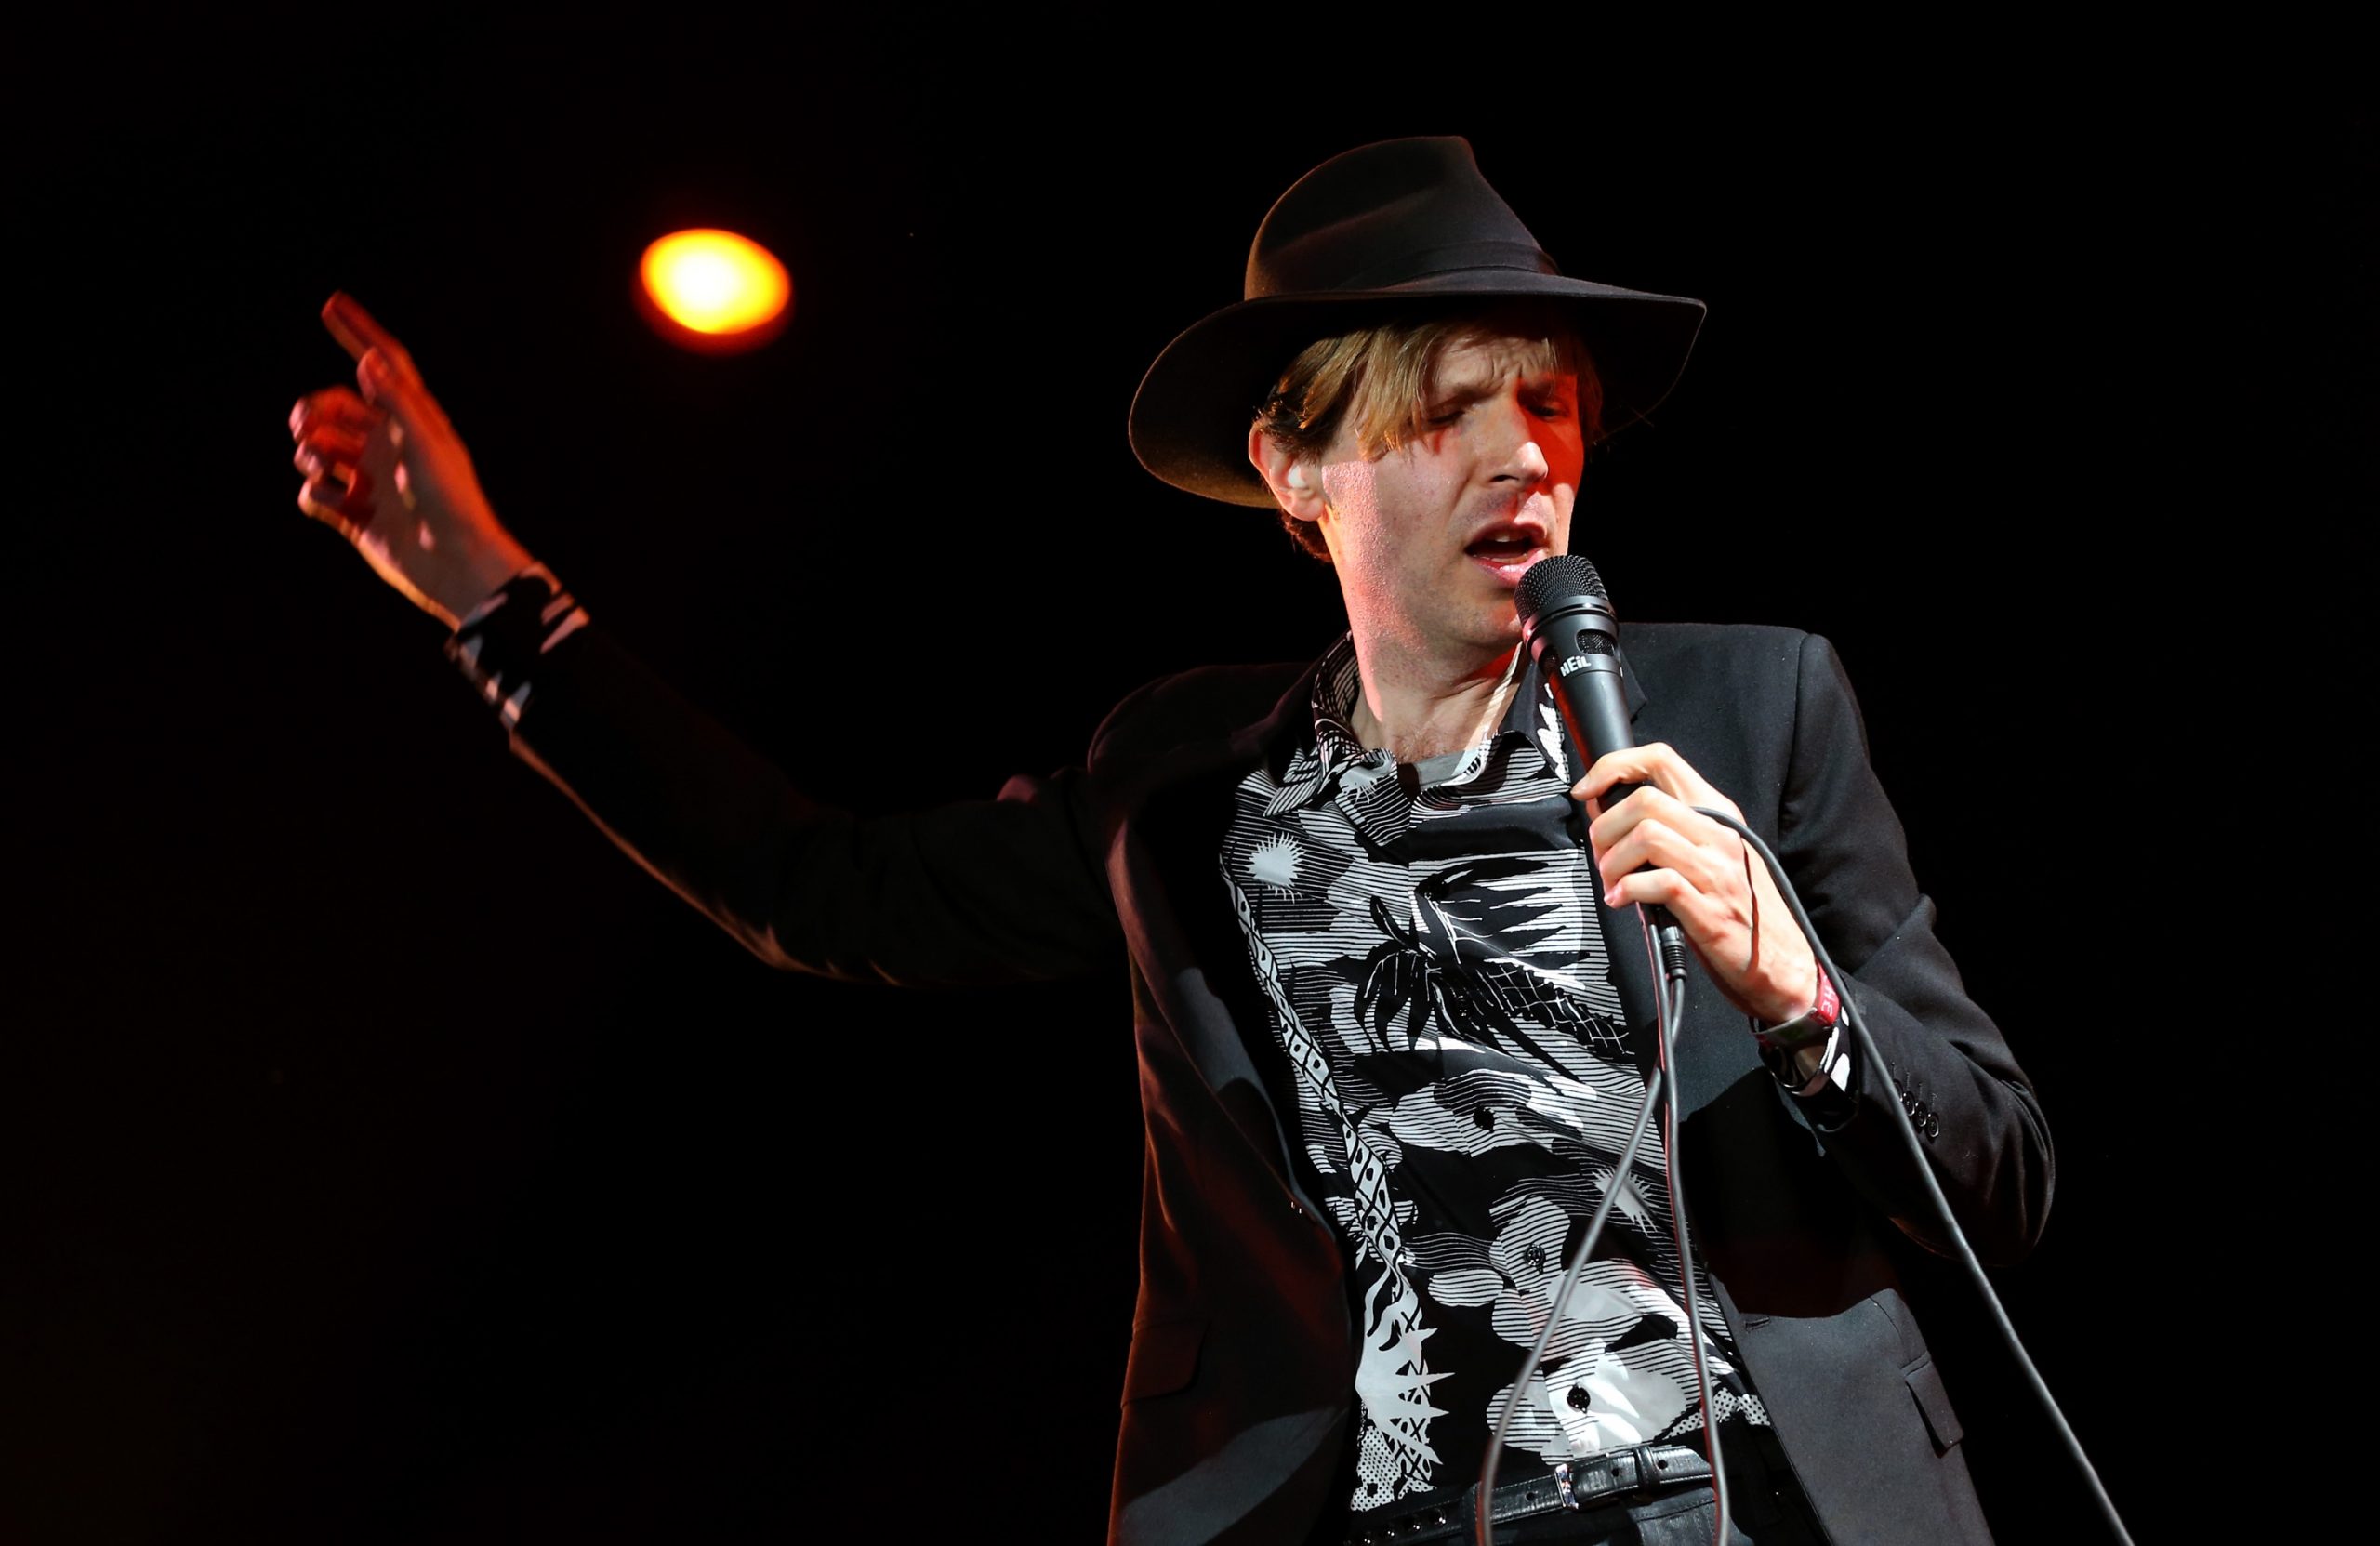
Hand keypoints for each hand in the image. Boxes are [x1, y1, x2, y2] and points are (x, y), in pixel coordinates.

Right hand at [289, 293, 532, 626]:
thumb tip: (369, 359)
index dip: (359, 333)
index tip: (331, 303)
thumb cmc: (451, 501)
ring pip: (317, 449)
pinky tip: (341, 508)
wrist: (454, 564)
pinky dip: (316, 495)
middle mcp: (386, 446)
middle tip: (305, 425)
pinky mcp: (354, 515)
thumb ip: (396, 403)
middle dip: (312, 411)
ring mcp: (368, 479)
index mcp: (411, 421)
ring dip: (308, 452)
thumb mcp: (425, 445)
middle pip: (333, 409)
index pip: (382, 365)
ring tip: (319, 465)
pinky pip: (314, 494)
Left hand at [1574, 743, 1818, 1025]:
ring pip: (1646, 836)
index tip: (1587, 791)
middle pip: (1643, 799)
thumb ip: (1667, 828)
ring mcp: (1717, 872)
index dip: (1613, 767)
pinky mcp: (1710, 911)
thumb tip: (1604, 812)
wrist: (1780, 961)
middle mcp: (1719, 835)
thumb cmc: (1736, 908)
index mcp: (1716, 814)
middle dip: (1605, 828)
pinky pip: (1657, 882)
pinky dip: (1627, 890)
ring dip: (1613, 862)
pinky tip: (1623, 901)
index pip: (1661, 759)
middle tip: (1603, 857)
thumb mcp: (1707, 853)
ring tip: (1614, 883)